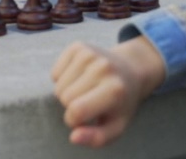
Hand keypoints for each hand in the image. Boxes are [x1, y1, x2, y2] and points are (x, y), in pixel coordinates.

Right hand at [50, 37, 165, 146]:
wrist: (130, 70)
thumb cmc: (120, 103)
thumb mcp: (116, 126)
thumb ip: (96, 138)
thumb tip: (73, 137)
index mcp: (114, 90)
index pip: (76, 111)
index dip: (73, 121)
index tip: (83, 120)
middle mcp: (102, 68)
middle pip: (65, 97)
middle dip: (71, 106)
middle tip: (88, 102)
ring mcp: (89, 54)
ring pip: (58, 86)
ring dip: (66, 93)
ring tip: (84, 90)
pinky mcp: (78, 46)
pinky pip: (55, 73)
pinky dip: (62, 79)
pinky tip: (78, 78)